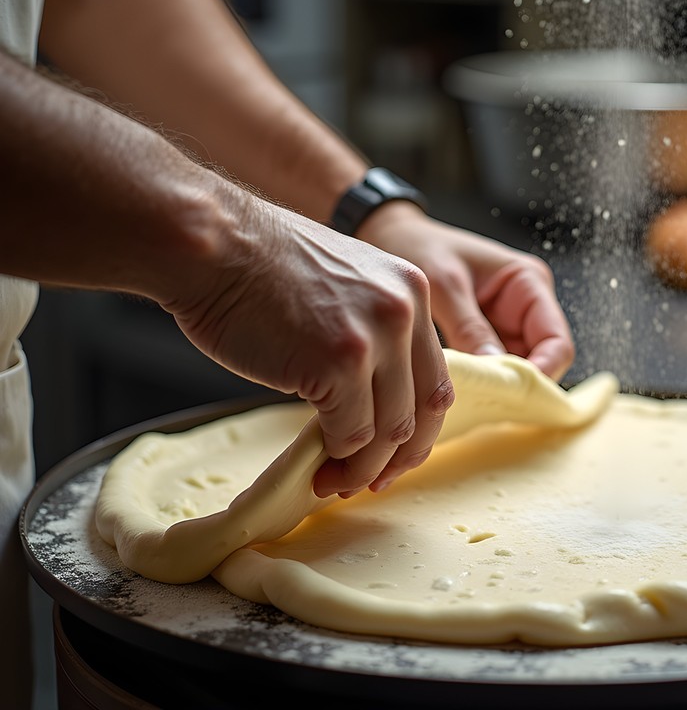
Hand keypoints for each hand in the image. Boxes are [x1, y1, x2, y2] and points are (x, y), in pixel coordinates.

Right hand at [165, 194, 453, 497]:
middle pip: (422, 409)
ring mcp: (375, 338)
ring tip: (334, 480)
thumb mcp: (346, 284)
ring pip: (388, 429)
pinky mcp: (339, 364)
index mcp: (412, 290)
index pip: (436, 378)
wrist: (213, 243)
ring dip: (363, 466)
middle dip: (399, 456)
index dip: (419, 427)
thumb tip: (373, 400)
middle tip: (370, 481)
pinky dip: (336, 456)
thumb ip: (372, 333)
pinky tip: (317, 462)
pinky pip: (350, 433)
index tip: (396, 454)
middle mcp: (405, 312)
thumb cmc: (259, 265)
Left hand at [358, 202, 575, 380]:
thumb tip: (494, 371)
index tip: (511, 395)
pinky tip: (464, 391)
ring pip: (521, 370)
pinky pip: (497, 369)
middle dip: (521, 384)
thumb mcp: (443, 285)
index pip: (557, 342)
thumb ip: (469, 327)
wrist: (394, 238)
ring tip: (473, 399)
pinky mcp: (489, 338)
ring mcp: (510, 325)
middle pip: (544, 361)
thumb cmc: (420, 248)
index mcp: (529, 283)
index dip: (542, 373)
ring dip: (502, 387)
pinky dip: (486, 383)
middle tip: (488, 403)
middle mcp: (528, 306)